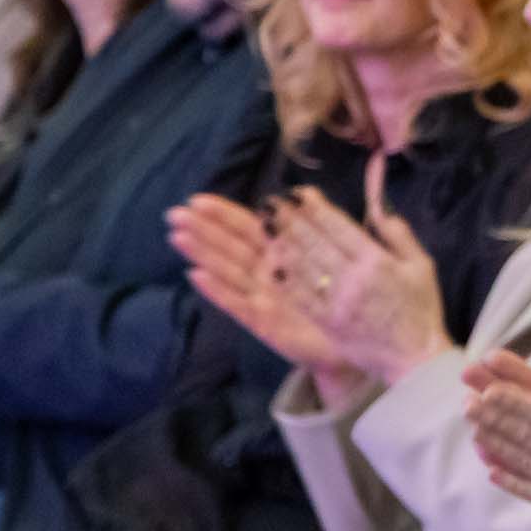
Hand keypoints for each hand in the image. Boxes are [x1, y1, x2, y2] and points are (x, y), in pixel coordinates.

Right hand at [172, 192, 354, 391]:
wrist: (357, 340)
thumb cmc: (342, 295)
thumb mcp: (337, 253)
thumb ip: (320, 223)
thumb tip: (307, 190)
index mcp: (281, 252)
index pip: (246, 227)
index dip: (222, 214)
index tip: (196, 200)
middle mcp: (265, 273)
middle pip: (229, 247)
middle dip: (201, 230)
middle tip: (174, 215)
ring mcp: (261, 297)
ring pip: (227, 271)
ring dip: (202, 254)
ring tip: (178, 237)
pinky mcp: (262, 323)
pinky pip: (237, 304)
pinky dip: (217, 291)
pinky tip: (197, 276)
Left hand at [279, 164, 450, 387]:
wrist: (416, 360)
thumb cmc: (421, 311)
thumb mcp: (421, 266)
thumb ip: (399, 235)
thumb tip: (377, 207)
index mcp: (377, 262)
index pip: (338, 226)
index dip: (315, 207)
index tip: (299, 193)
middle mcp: (354, 279)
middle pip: (314, 242)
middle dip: (290, 220)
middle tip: (271, 203)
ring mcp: (337, 303)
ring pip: (302, 267)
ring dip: (281, 243)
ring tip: (265, 226)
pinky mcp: (328, 324)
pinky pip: (300, 297)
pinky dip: (285, 280)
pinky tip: (272, 265)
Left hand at [469, 350, 530, 530]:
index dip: (513, 401)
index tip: (488, 389)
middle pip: (525, 434)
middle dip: (494, 417)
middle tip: (467, 402)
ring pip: (522, 461)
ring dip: (495, 443)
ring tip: (473, 427)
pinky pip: (530, 492)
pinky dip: (509, 479)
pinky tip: (491, 468)